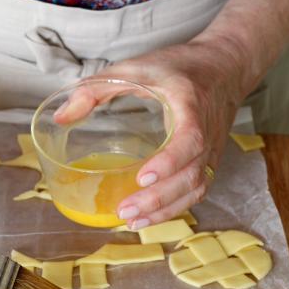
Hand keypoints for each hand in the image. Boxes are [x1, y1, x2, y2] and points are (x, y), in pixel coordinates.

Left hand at [55, 37, 245, 228]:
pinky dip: (174, 208)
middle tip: (124, 211)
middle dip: (158, 198)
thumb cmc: (181, 66)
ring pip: (195, 189)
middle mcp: (208, 133)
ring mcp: (212, 150)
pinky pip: (196, 190)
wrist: (226, 65)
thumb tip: (61, 116)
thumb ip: (97, 88)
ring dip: (165, 210)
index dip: (168, 162)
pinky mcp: (208, 161)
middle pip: (190, 175)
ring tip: (132, 222)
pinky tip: (148, 217)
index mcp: (192, 106)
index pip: (189, 140)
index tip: (142, 177)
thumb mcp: (137, 67)